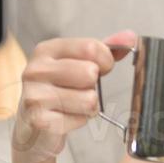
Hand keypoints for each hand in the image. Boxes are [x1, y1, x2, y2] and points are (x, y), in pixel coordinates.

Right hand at [12, 30, 137, 161]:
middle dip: (93, 86)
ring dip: (88, 106)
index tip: (99, 69)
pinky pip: (81, 119)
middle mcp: (36, 70)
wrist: (33, 126)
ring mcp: (35, 96)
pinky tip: (64, 117)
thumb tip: (130, 37)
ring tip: (71, 105)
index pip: (91, 47)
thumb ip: (106, 49)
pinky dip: (79, 121)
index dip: (106, 61)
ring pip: (89, 99)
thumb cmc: (60, 90)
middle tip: (79, 90)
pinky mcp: (40, 121)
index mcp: (47, 50)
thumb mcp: (80, 63)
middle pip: (90, 73)